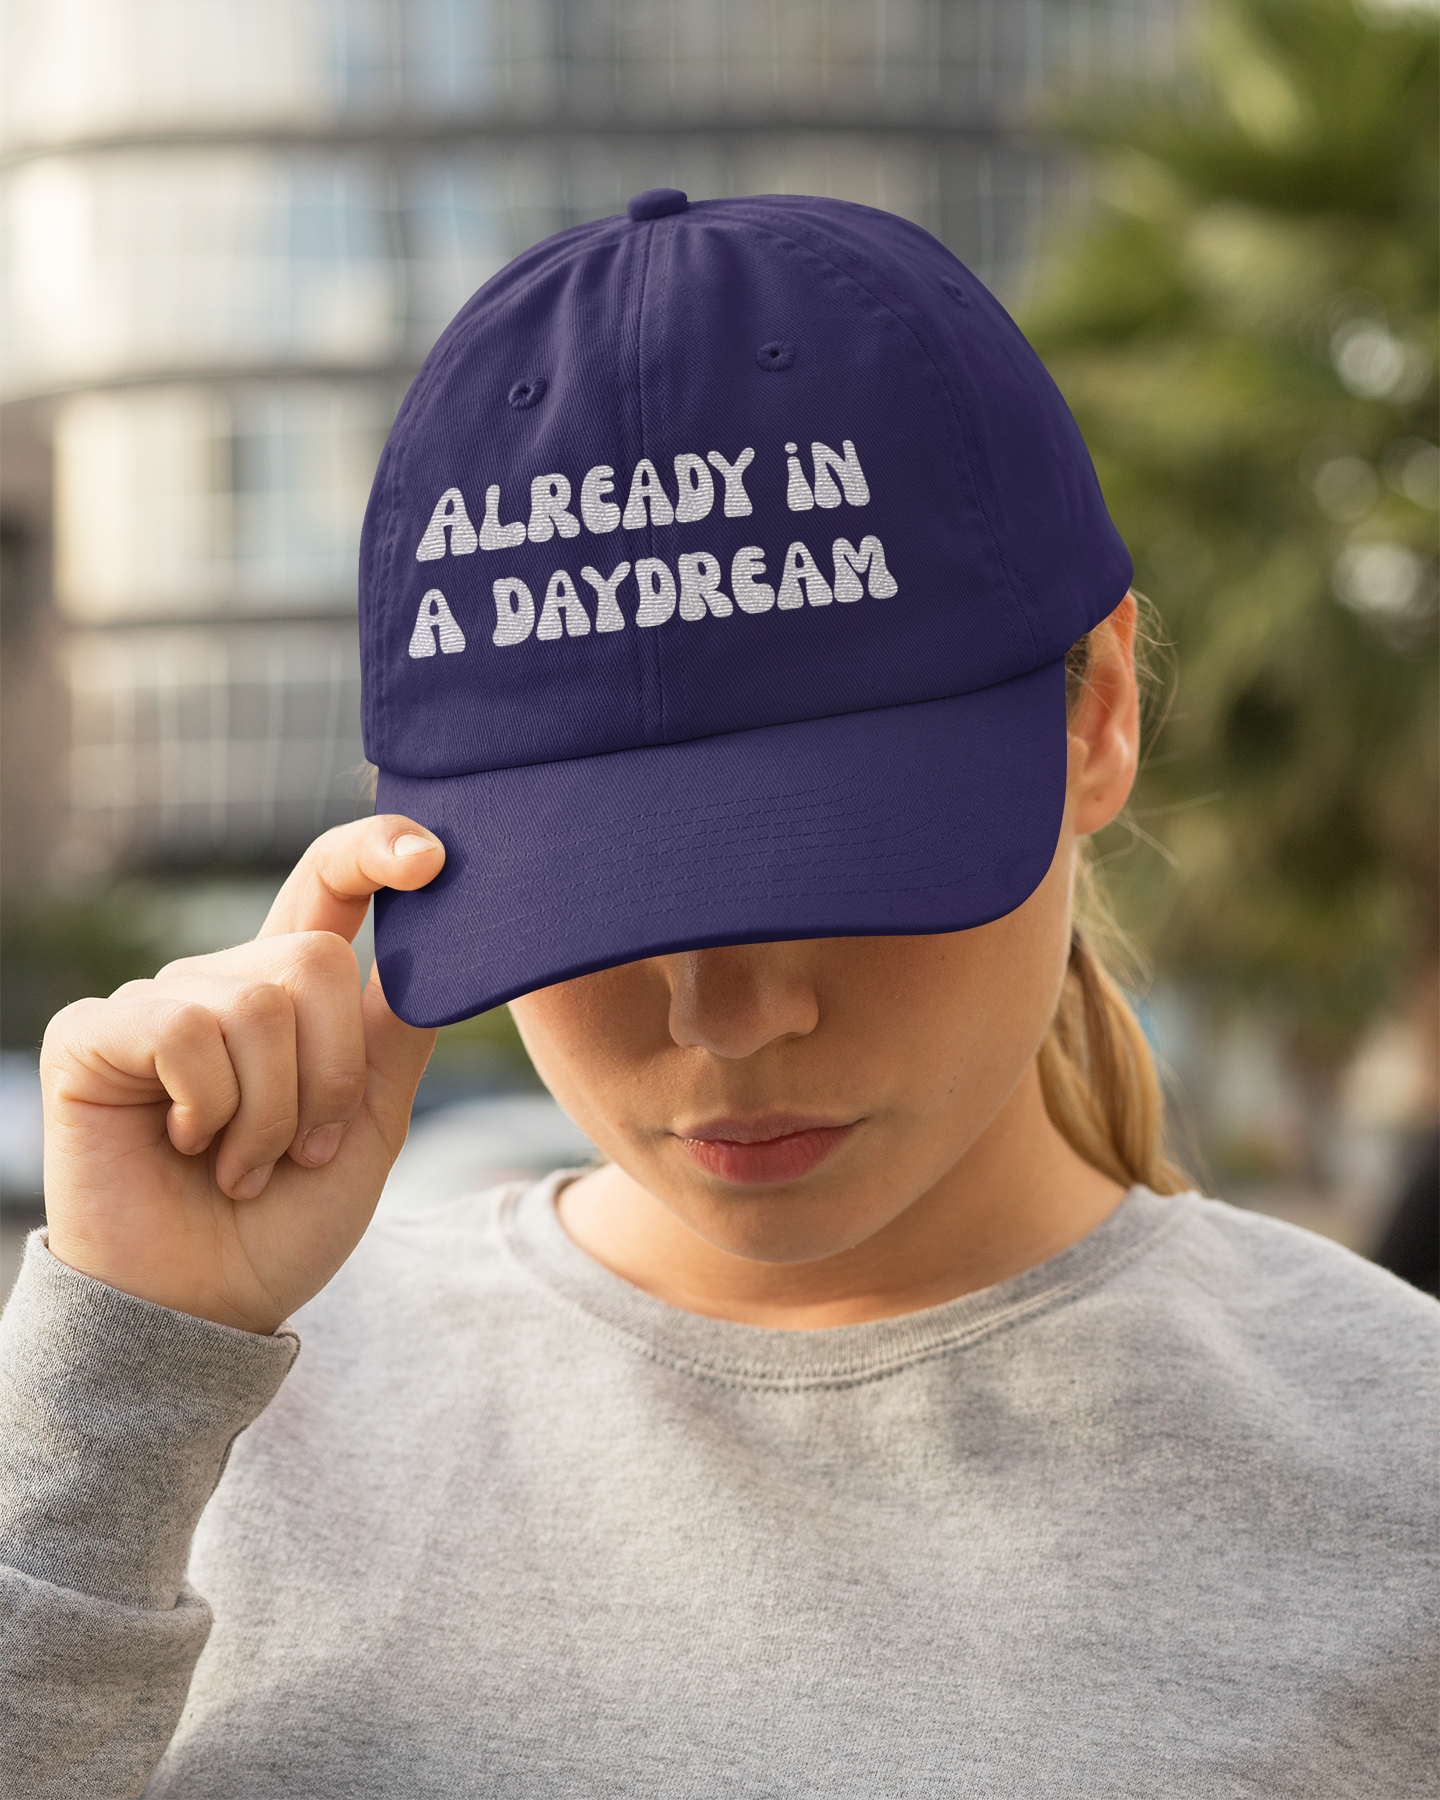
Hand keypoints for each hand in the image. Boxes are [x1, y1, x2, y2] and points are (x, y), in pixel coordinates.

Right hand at [40, 817, 444, 1333]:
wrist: (204, 1307)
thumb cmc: (284, 1223)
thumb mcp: (370, 1126)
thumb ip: (396, 1036)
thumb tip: (443, 948)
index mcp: (291, 996)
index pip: (328, 886)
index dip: (374, 852)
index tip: (431, 855)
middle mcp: (222, 983)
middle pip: (315, 960)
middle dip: (328, 1075)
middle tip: (299, 1151)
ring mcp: (155, 1003)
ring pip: (257, 1004)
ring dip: (269, 1113)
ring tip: (241, 1166)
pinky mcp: (94, 1033)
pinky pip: (184, 1029)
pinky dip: (208, 1106)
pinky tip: (183, 1145)